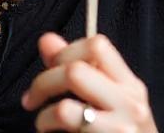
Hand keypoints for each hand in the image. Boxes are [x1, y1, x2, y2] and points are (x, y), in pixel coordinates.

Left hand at [22, 32, 156, 131]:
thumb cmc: (120, 131)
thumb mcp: (107, 98)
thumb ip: (77, 67)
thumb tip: (46, 39)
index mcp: (130, 85)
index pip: (98, 45)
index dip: (65, 52)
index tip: (51, 67)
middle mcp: (130, 103)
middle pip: (75, 72)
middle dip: (43, 82)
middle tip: (32, 98)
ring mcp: (121, 128)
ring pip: (65, 108)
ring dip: (43, 115)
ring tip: (44, 122)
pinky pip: (65, 128)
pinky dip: (46, 127)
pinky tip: (49, 131)